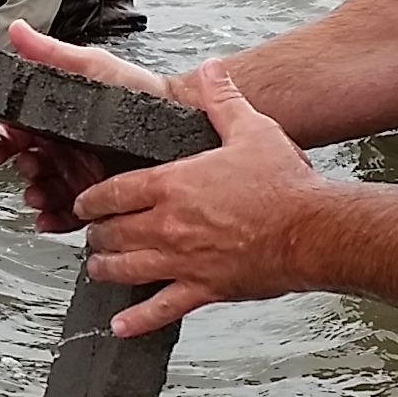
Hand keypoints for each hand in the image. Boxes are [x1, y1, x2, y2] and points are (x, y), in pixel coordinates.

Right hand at [0, 20, 191, 232]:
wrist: (181, 122)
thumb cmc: (138, 91)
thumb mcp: (92, 66)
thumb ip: (51, 52)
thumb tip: (18, 30)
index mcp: (56, 118)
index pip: (16, 130)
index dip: (2, 139)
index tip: (0, 145)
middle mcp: (64, 148)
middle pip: (25, 163)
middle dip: (20, 168)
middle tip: (28, 166)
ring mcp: (79, 175)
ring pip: (42, 191)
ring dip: (34, 195)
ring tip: (39, 194)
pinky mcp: (96, 199)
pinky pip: (67, 215)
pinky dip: (53, 219)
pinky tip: (50, 218)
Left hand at [73, 63, 320, 335]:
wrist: (313, 230)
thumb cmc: (285, 184)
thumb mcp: (251, 129)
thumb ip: (223, 99)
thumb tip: (210, 69)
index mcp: (173, 185)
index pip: (112, 192)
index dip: (90, 199)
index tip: (84, 202)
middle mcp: (169, 226)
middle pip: (112, 233)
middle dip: (96, 233)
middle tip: (93, 234)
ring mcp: (183, 261)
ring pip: (125, 270)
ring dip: (105, 269)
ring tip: (98, 267)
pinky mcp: (204, 289)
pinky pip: (160, 309)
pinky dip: (136, 320)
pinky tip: (120, 327)